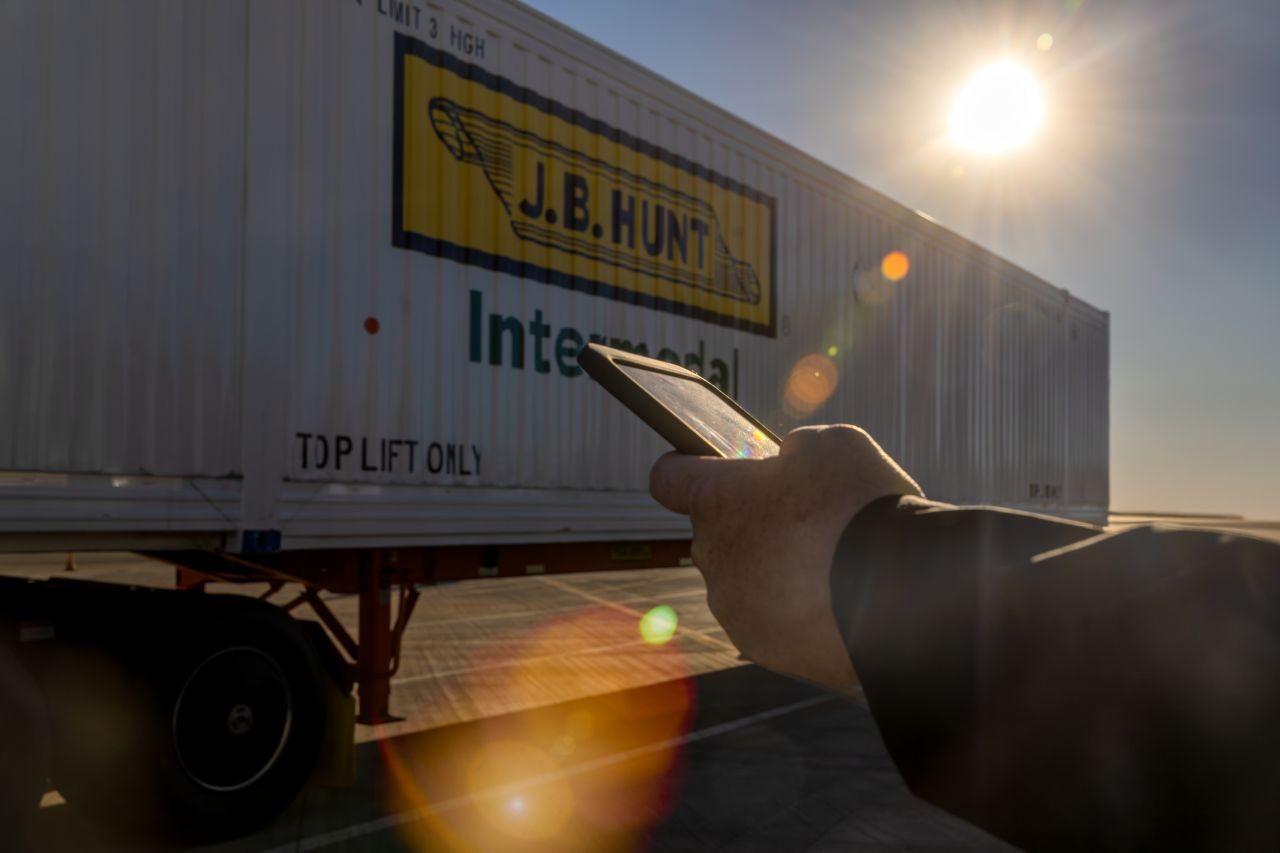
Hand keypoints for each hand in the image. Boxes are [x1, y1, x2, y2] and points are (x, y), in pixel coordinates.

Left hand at [649, 425, 921, 688]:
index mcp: (715, 500)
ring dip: (773, 570)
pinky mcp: (761, 648)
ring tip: (830, 564)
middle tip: (805, 518)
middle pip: (718, 531)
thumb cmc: (862, 508)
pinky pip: (770, 620)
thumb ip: (797, 449)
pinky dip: (794, 610)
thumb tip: (790, 462)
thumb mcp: (834, 445)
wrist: (901, 596)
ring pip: (744, 579)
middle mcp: (711, 556)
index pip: (669, 478)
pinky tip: (835, 600)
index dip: (686, 468)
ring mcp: (733, 608)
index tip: (707, 468)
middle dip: (751, 521)